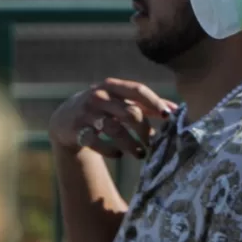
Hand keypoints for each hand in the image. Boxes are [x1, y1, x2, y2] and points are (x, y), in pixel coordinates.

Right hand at [48, 78, 176, 158]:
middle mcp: (99, 96)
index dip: (154, 102)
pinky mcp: (77, 129)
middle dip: (144, 130)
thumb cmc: (104, 107)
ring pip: (115, 130)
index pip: (138, 90)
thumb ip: (147, 104)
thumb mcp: (122, 100)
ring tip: (141, 154)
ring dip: (131, 145)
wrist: (65, 118)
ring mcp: (87, 113)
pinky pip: (97, 142)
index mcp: (113, 86)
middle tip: (153, 143)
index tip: (168, 116)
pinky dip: (111, 150)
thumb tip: (176, 109)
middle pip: (130, 113)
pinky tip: (119, 155)